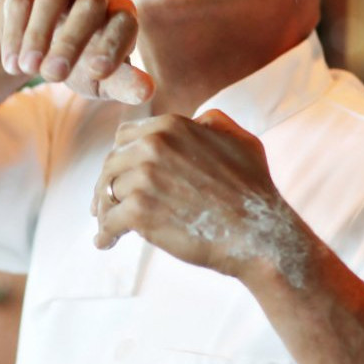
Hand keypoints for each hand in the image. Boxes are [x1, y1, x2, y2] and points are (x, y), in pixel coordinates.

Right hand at [0, 0, 153, 104]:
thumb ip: (124, 84)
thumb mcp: (103, 80)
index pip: (124, 23)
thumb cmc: (84, 64)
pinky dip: (15, 32)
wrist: (45, 46)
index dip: (112, 45)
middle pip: (90, 5)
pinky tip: (11, 64)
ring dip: (38, 33)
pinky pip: (23, 0)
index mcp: (122, 13)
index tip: (96, 72)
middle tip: (53, 76)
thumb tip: (147, 92)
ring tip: (27, 69)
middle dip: (71, 41)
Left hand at [92, 110, 310, 284]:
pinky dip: (104, 234)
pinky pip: (109, 222)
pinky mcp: (139, 211)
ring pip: (108, 193)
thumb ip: (213, 123)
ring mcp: (144, 178)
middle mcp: (153, 146)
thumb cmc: (255, 191)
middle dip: (107, 184)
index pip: (126, 137)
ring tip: (107, 227)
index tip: (120, 176)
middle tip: (103, 205)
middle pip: (111, 164)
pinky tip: (105, 243)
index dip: (121, 158)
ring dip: (104, 211)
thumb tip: (197, 119)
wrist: (260, 235)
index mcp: (171, 126)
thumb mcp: (241, 140)